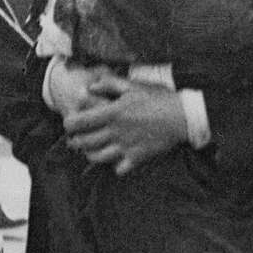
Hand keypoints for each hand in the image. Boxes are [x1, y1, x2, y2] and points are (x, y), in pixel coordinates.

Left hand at [63, 75, 187, 175]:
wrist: (183, 116)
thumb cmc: (158, 98)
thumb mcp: (133, 86)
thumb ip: (109, 83)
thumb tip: (90, 86)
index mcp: (112, 113)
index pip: (80, 122)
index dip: (69, 124)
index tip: (69, 124)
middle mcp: (116, 131)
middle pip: (84, 142)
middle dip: (74, 142)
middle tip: (74, 140)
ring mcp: (126, 146)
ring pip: (97, 158)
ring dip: (90, 155)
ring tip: (90, 151)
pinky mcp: (137, 158)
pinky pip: (119, 169)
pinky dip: (114, 166)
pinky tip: (115, 160)